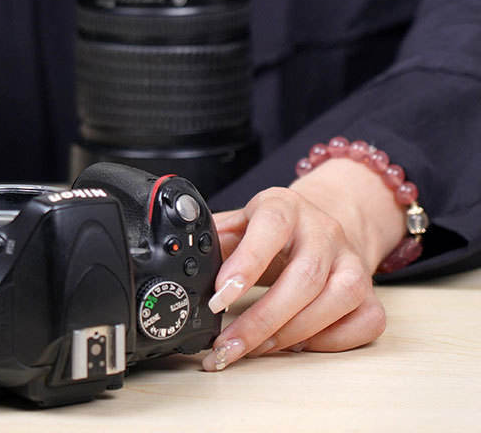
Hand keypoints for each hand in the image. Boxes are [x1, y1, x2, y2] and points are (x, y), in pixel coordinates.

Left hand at [202, 159, 403, 370]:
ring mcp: (352, 260)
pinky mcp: (370, 290)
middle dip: (263, 319)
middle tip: (227, 345)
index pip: (271, 225)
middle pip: (305, 276)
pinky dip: (331, 342)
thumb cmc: (274, 228)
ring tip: (254, 349)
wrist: (326, 220)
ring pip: (337, 299)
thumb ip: (215, 238)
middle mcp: (324, 230)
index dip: (247, 262)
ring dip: (291, 334)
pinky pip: (364, 321)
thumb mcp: (241, 221)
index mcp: (285, 207)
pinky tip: (298, 345)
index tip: (219, 297)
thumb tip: (184, 259)